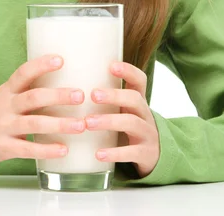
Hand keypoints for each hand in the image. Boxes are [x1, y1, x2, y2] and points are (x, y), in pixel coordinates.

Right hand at [0, 55, 86, 164]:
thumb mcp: (7, 95)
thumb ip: (29, 89)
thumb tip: (65, 77)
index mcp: (8, 90)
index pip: (23, 73)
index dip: (41, 65)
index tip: (60, 59)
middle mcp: (6, 106)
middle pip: (33, 97)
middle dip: (58, 96)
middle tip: (80, 95)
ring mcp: (5, 127)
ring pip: (34, 124)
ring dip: (59, 124)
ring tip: (80, 125)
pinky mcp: (6, 147)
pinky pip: (28, 149)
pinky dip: (47, 149)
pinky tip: (64, 149)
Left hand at [86, 61, 159, 177]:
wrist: (154, 156)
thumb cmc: (128, 126)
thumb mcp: (123, 109)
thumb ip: (106, 97)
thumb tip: (69, 81)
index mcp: (138, 100)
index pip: (139, 80)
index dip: (128, 71)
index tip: (111, 66)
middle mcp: (145, 114)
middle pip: (134, 99)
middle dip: (114, 95)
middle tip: (92, 95)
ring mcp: (148, 133)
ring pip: (132, 123)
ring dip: (109, 121)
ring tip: (87, 123)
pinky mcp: (146, 154)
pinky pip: (132, 152)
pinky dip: (114, 153)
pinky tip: (98, 154)